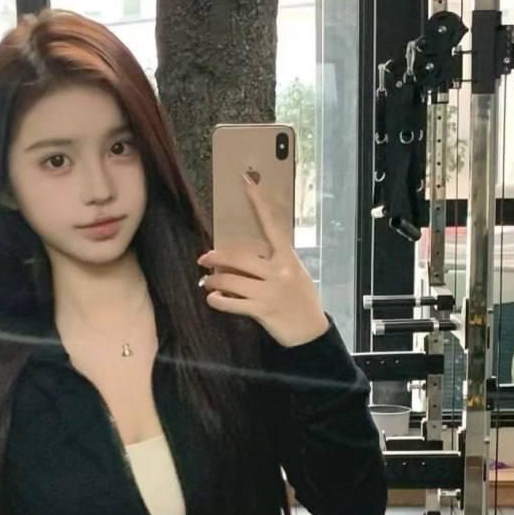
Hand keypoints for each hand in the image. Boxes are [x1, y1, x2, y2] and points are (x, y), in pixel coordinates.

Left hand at [198, 171, 330, 347]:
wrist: (310, 331)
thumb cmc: (302, 300)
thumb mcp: (294, 274)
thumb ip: (273, 263)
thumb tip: (244, 259)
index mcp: (287, 258)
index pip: (271, 224)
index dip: (258, 203)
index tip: (247, 183)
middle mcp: (278, 271)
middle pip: (239, 257)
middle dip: (216, 257)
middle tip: (204, 259)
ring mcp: (269, 292)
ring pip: (230, 280)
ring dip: (213, 280)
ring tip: (206, 281)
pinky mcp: (261, 310)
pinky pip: (231, 303)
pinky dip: (217, 300)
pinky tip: (212, 298)